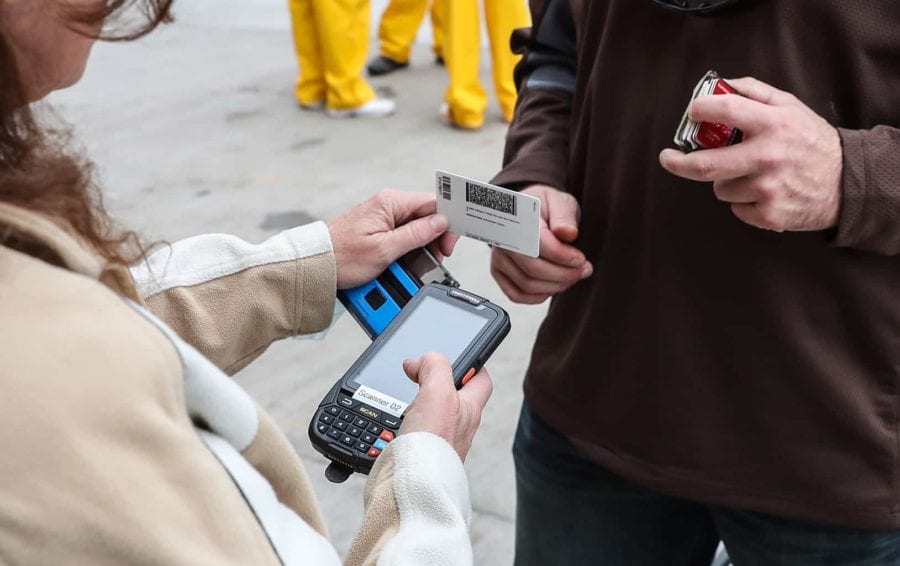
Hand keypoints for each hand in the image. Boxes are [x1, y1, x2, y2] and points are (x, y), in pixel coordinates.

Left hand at [328, 189, 457, 288]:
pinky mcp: (379, 229)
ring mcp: (382, 217)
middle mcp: (387, 205)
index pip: (432, 202)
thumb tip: (440, 223)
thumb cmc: (342, 256)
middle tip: (436, 258)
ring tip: (418, 264)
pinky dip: (410, 248)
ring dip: (422, 246)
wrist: (317, 266)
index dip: (446, 222)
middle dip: (435, 237)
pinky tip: (407, 262)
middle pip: (426, 216)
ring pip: (417, 227)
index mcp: (389, 202)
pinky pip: (403, 235)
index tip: (448, 242)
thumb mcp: (384, 249)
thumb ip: (415, 234)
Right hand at [399, 353, 491, 461]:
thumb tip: (426, 359)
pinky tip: (391, 423)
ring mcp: (440, 442)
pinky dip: (402, 424)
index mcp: (470, 409)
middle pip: (453, 396)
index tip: (454, 356)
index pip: (481, 380)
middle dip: (434, 383)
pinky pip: (413, 433)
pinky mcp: (421, 454)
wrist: (415, 485)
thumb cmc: (433, 443)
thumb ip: (436, 368)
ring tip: (400, 398)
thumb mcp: (438, 392)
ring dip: (415, 404)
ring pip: (431, 415)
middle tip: (416, 375)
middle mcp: (459, 427)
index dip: (471, 364)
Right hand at [490, 184, 591, 303]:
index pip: (538, 244)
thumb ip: (565, 216)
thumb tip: (567, 232)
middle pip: (532, 269)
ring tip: (572, 276)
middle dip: (563, 275)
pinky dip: (539, 296)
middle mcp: (503, 240)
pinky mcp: (499, 273)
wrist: (530, 214)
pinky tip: (553, 285)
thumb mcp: (560, 202)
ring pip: (527, 285)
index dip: (562, 256)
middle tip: (582, 270)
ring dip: (556, 286)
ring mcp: (499, 258)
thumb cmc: (545, 208)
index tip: (581, 260)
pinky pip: (517, 295)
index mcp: (517, 219)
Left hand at [659, 77, 842, 231]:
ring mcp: (767, 189)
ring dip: (726, 181)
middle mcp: (768, 157)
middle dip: (678, 163)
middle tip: (668, 158)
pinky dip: (742, 202)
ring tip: (751, 175)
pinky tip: (763, 193)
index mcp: (773, 124)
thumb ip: (754, 92)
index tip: (690, 114)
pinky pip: (735, 208)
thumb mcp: (790, 107)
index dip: (699, 110)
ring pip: (719, 188)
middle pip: (704, 166)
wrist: (847, 183)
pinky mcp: (768, 214)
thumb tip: (718, 85)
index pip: (724, 110)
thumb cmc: (812, 141)